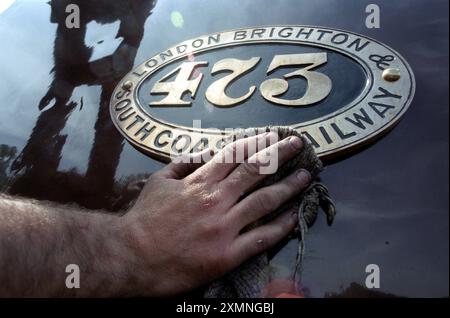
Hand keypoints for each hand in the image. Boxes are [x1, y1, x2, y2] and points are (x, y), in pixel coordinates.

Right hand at [118, 132, 311, 295]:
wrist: (132, 256)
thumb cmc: (144, 219)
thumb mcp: (158, 182)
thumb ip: (181, 165)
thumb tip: (202, 155)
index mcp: (200, 182)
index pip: (236, 155)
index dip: (258, 143)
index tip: (274, 136)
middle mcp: (216, 200)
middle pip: (255, 171)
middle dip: (280, 155)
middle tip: (298, 145)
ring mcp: (224, 227)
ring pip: (264, 201)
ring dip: (288, 187)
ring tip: (306, 177)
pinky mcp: (227, 254)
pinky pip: (260, 238)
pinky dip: (281, 227)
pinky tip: (295, 217)